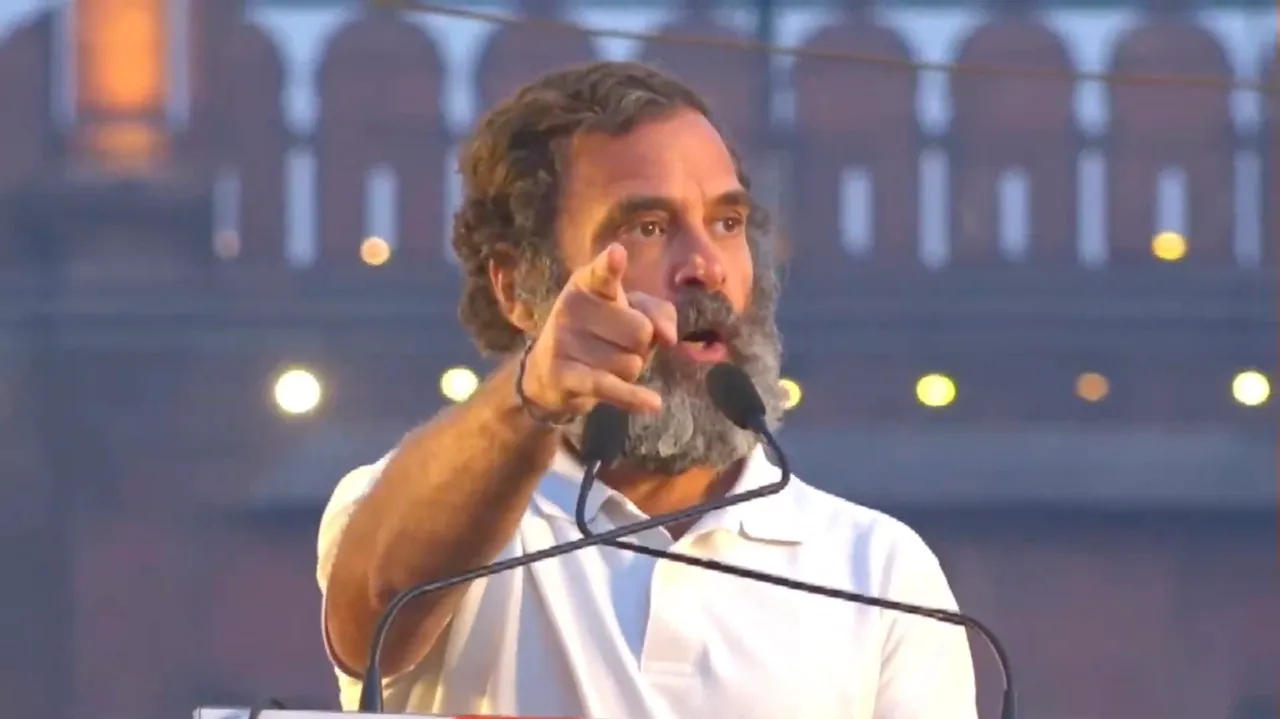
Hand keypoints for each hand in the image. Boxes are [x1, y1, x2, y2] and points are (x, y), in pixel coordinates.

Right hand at [520, 243, 677, 416]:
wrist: (549, 374)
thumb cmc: (598, 334)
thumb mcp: (629, 313)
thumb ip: (658, 313)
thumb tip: (669, 337)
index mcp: (588, 284)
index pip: (602, 273)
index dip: (610, 265)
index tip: (617, 255)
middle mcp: (572, 306)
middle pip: (642, 331)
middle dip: (642, 346)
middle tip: (618, 345)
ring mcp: (565, 341)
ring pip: (632, 364)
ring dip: (629, 370)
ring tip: (605, 364)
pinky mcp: (564, 374)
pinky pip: (610, 386)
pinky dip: (632, 397)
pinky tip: (653, 404)